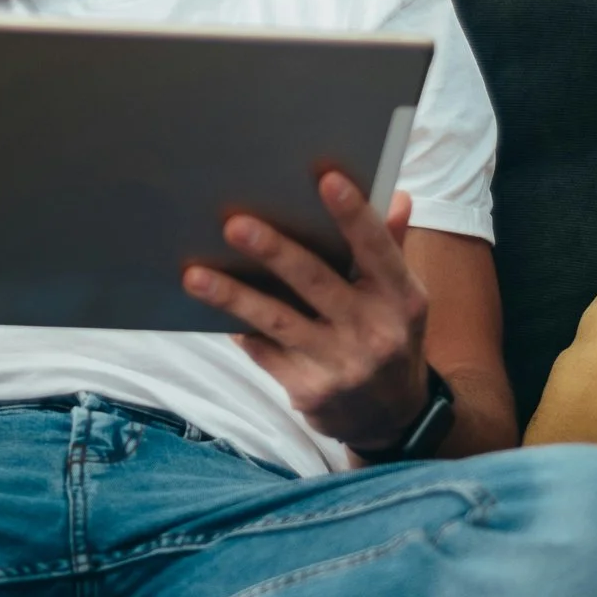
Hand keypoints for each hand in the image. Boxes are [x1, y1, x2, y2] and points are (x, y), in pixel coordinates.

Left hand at [182, 175, 431, 454]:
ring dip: (233, 296)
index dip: (354, 214)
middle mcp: (375, 331)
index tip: (326, 178)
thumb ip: (390, 246)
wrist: (390, 418)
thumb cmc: (388, 337)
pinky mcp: (309, 390)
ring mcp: (341, 364)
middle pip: (316, 282)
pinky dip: (237, 327)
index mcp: (402, 298)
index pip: (378, 248)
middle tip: (235, 224)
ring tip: (195, 275)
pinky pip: (263, 350)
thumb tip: (394, 195)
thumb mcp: (401, 298)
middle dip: (274, 252)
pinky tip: (206, 307)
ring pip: (278, 321)